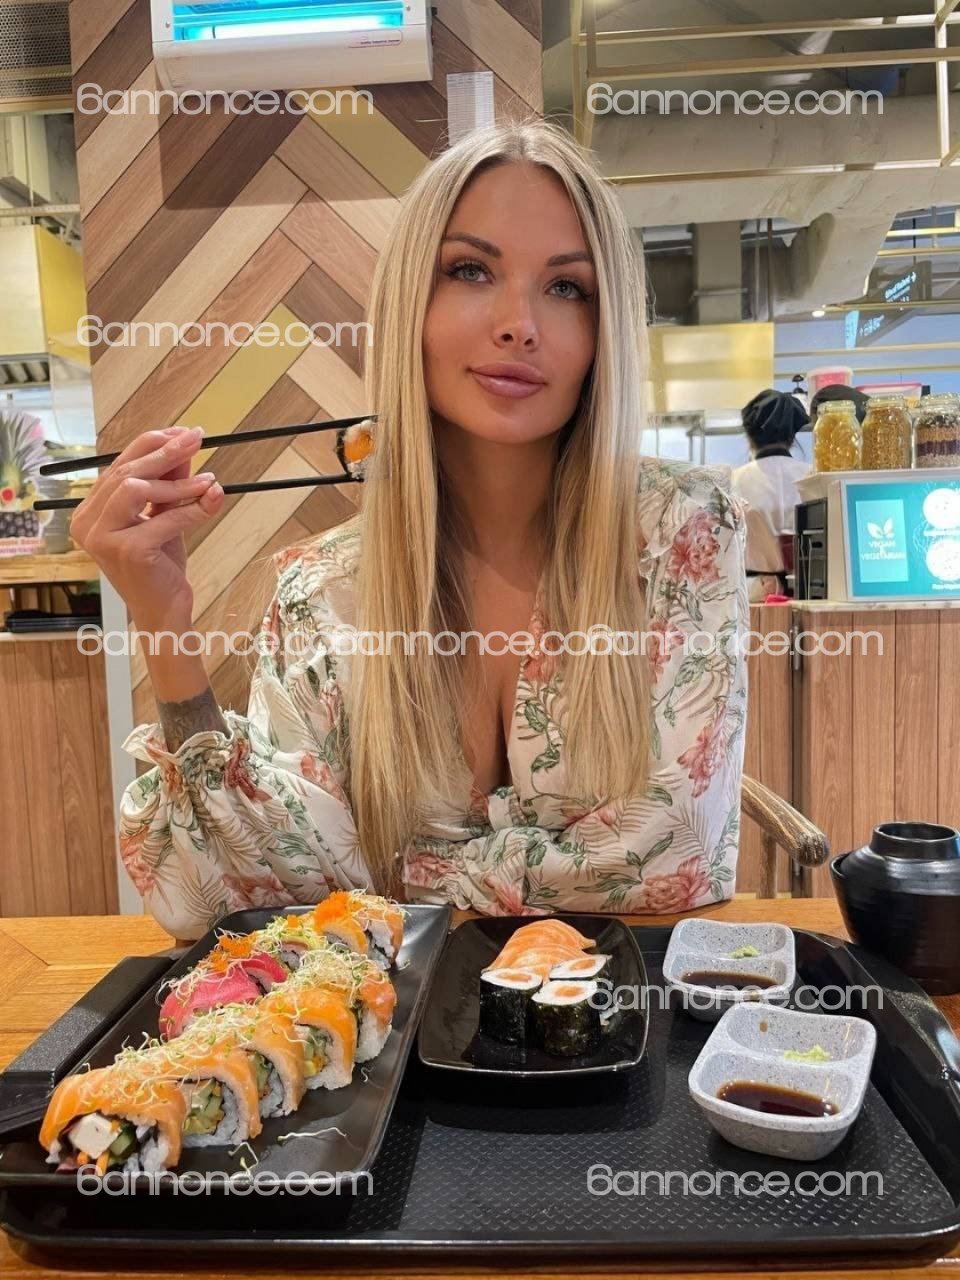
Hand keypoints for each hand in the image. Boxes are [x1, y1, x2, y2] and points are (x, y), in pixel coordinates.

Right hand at [71, 426, 224, 631]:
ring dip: (178, 482)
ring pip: (137, 489)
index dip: (151, 445)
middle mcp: (87, 523)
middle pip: (125, 473)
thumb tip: (184, 447)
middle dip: (166, 452)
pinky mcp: (126, 551)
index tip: (182, 432)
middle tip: (197, 438)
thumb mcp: (162, 516)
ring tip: (209, 480)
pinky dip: (193, 508)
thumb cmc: (160, 564)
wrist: (164, 611)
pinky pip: (164, 519)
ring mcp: (102, 538)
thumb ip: (168, 484)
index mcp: (90, 511)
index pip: (118, 466)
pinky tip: (213, 500)